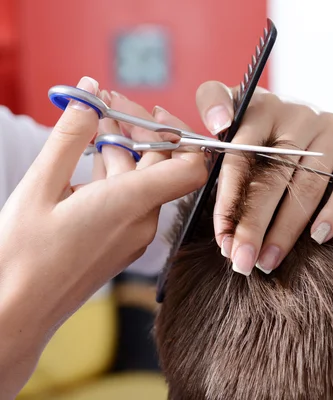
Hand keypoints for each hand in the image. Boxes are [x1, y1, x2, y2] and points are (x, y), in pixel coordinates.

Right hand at [0, 76, 206, 346]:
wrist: (16, 312)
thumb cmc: (22, 254)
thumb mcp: (41, 186)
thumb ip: (71, 136)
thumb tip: (89, 93)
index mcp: (130, 205)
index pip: (191, 167)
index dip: (180, 134)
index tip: (148, 110)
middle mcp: (143, 222)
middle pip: (162, 164)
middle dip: (136, 128)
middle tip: (101, 103)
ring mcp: (136, 236)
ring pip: (143, 180)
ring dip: (121, 149)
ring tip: (89, 123)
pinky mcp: (124, 244)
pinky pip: (132, 200)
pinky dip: (115, 174)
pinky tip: (90, 157)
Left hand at [194, 82, 332, 274]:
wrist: (305, 119)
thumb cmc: (258, 131)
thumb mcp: (231, 116)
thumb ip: (212, 115)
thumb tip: (217, 125)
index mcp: (259, 106)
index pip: (239, 154)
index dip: (228, 199)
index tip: (221, 237)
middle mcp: (298, 113)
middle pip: (272, 175)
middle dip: (254, 224)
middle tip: (242, 261)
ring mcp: (330, 127)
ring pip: (308, 185)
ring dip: (287, 228)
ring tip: (268, 261)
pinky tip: (319, 238)